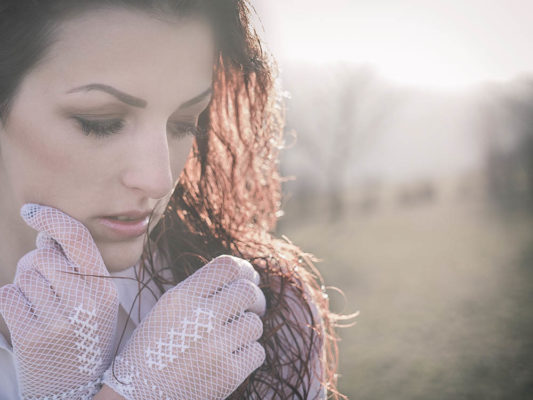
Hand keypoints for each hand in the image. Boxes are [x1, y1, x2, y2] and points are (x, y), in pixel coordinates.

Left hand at [0, 204, 118, 398]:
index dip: (52, 219)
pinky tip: (26, 318)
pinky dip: (11, 301)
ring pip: (24, 275)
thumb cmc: (83, 336)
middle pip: (43, 255)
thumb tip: (46, 234)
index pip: (77, 240)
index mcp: (104, 290)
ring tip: (41, 307)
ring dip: (25, 285)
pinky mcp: (31, 336)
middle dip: (37, 263)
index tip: (31, 211)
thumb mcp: (96, 303)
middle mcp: (85, 302)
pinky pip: (7, 296)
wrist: (75, 388)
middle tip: (45, 286)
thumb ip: (79, 269)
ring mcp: (58, 321)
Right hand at [103, 255, 265, 399]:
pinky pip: (257, 352)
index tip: (250, 279)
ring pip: (255, 324)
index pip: (227, 267)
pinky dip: (249, 354)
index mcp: (181, 298)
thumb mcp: (166, 310)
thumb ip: (200, 289)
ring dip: (249, 330)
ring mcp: (216, 347)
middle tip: (253, 308)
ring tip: (231, 339)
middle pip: (249, 292)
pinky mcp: (229, 374)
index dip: (246, 270)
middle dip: (256, 299)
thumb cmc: (154, 351)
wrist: (139, 398)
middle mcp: (200, 317)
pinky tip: (231, 358)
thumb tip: (244, 275)